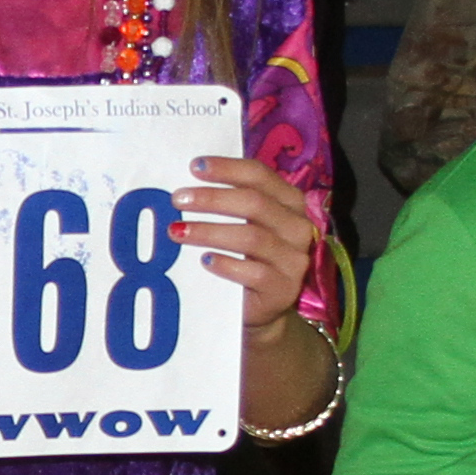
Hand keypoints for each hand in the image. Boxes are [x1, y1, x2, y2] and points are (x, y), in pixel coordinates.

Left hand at [174, 154, 324, 328]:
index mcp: (290, 202)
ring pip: (251, 237)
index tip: (194, 166)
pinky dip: (226, 264)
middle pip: (254, 203)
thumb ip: (229, 202)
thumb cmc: (247, 257)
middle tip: (178, 200)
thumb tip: (187, 184)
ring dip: (209, 231)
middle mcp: (298, 227)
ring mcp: (294, 259)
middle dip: (212, 199)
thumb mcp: (244, 225)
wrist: (260, 308)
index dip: (227, 168)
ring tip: (177, 230)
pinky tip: (204, 261)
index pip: (260, 176)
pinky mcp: (283, 289)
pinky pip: (253, 273)